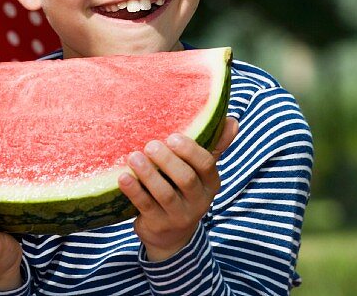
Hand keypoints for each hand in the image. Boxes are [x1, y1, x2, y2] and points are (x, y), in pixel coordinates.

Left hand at [118, 116, 239, 260]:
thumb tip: (233, 120)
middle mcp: (199, 202)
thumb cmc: (184, 191)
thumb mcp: (200, 172)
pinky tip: (123, 177)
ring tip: (134, 157)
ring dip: (148, 174)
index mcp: (211, 183)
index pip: (206, 165)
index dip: (190, 150)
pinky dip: (134, 191)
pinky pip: (145, 207)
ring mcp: (179, 216)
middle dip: (168, 161)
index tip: (172, 136)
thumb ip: (215, 146)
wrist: (172, 236)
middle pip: (186, 179)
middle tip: (150, 145)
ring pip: (165, 194)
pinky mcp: (158, 226)